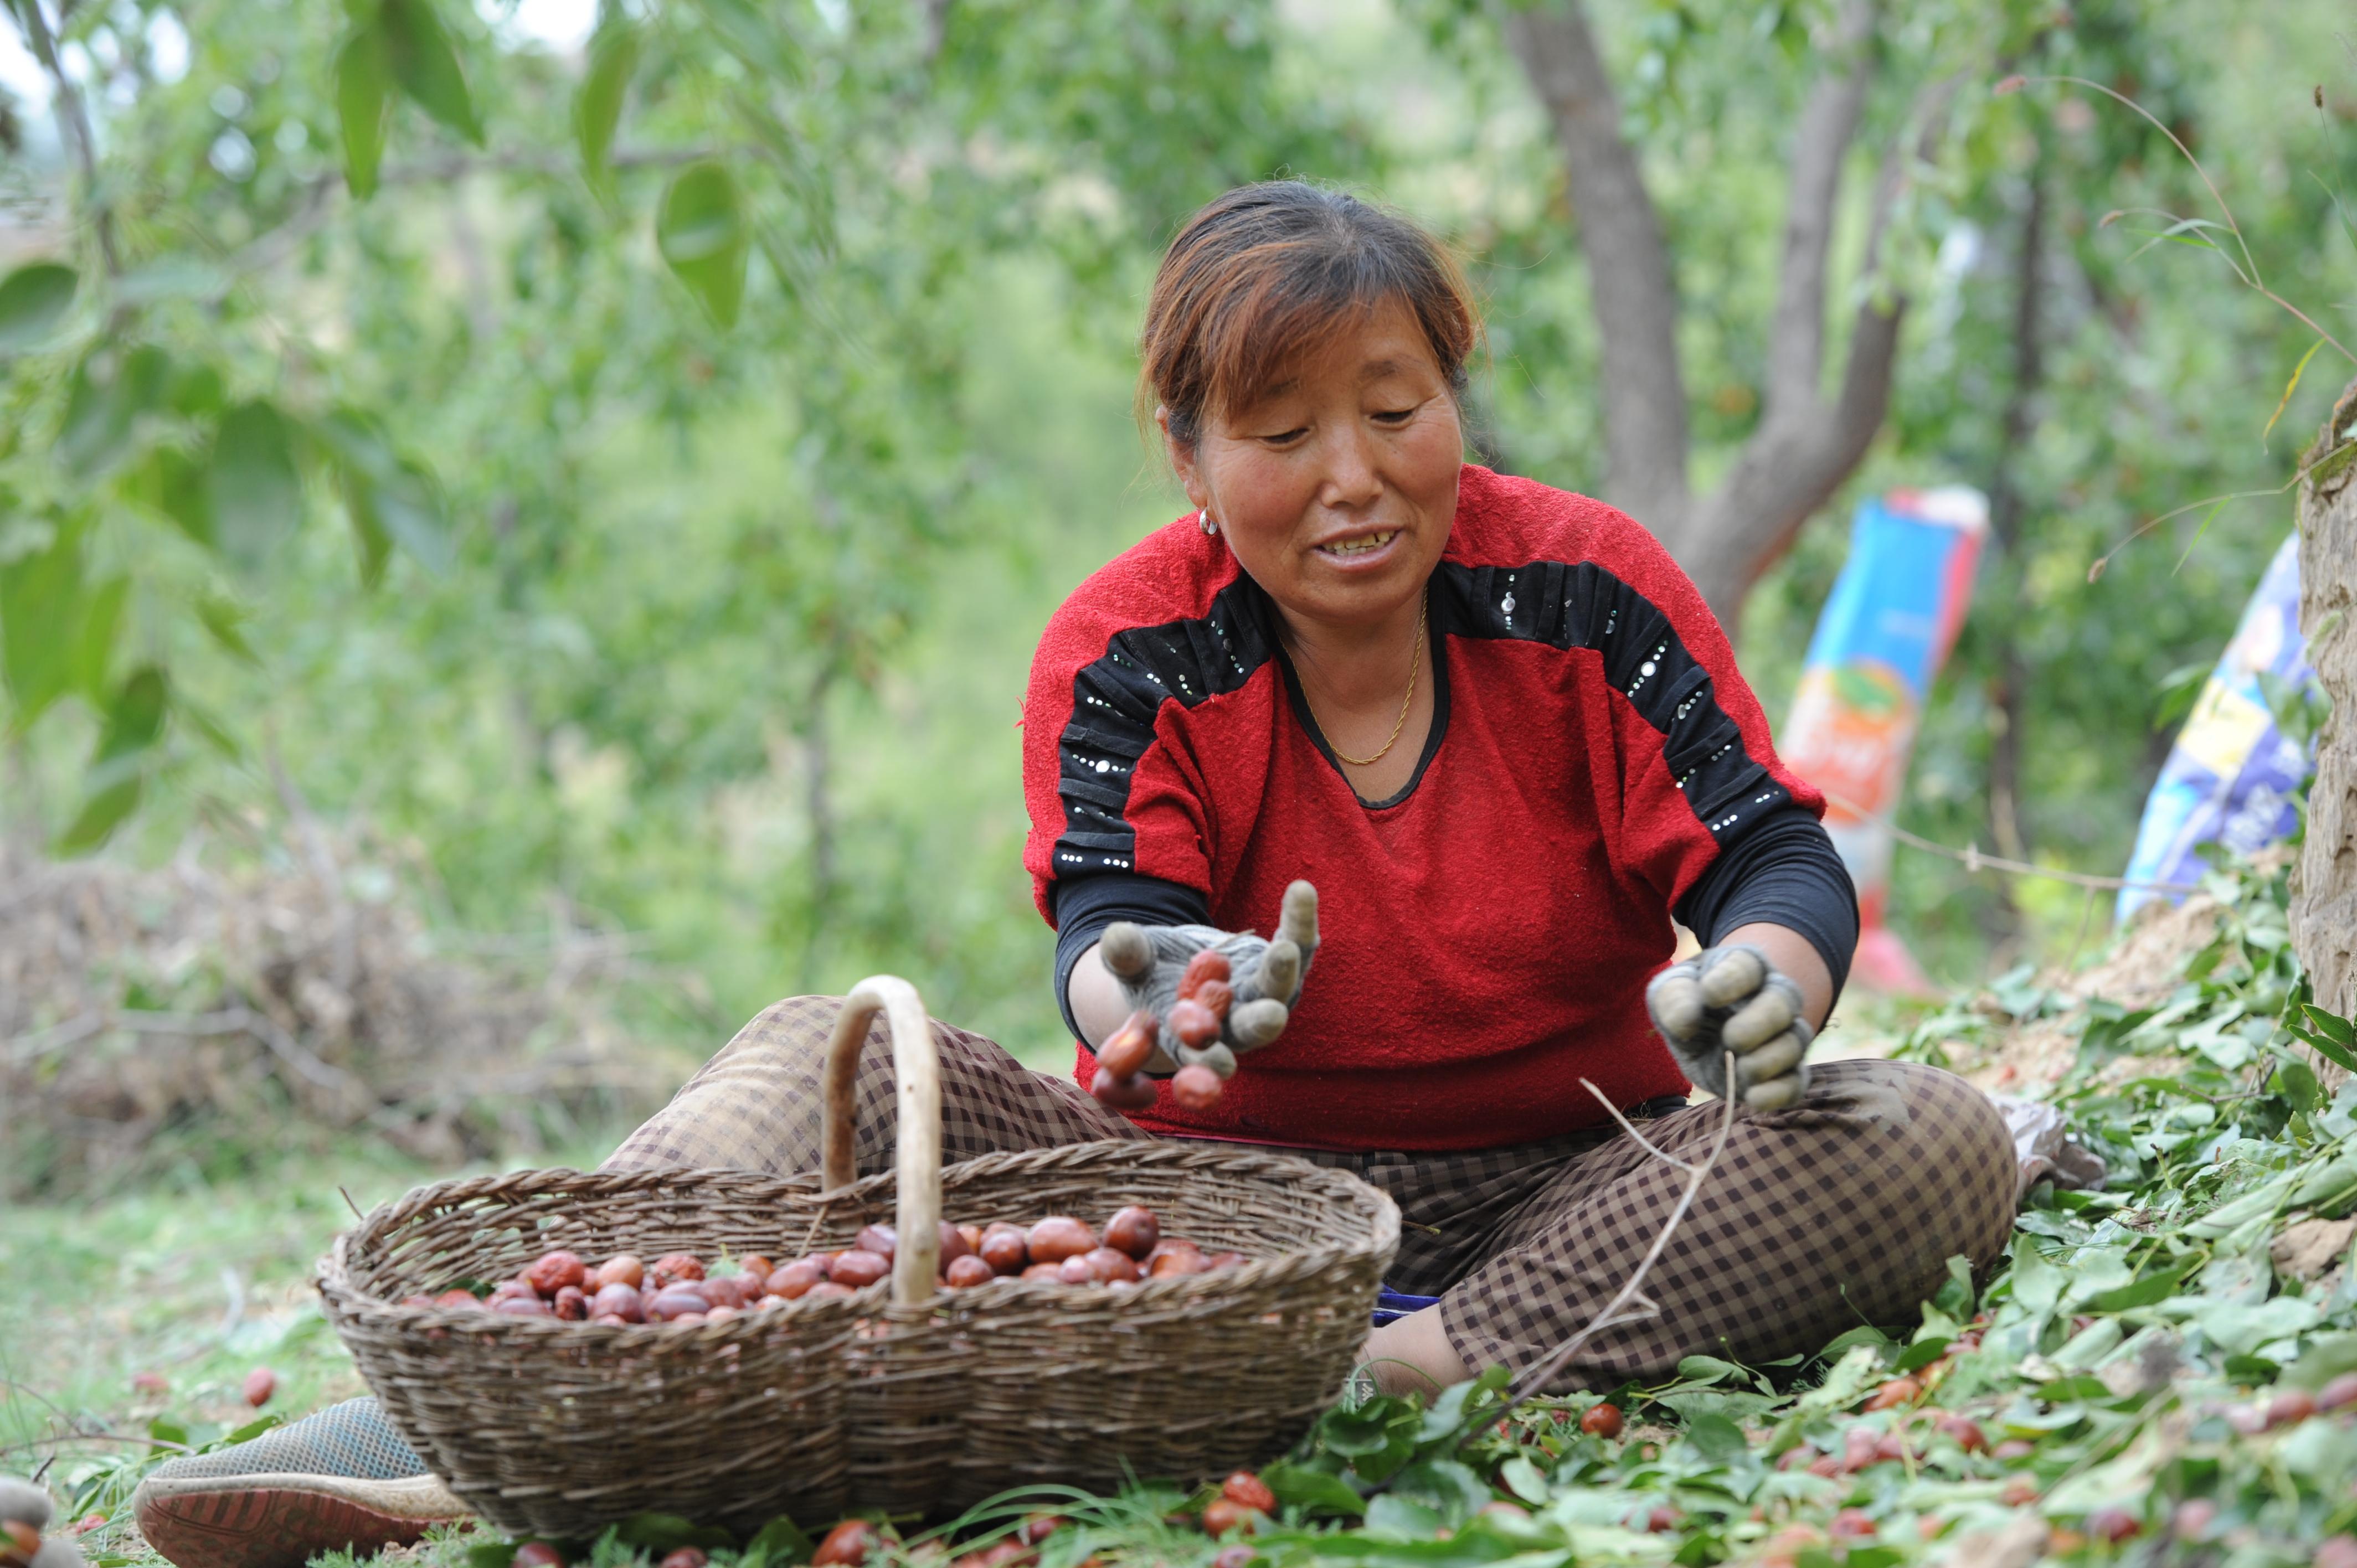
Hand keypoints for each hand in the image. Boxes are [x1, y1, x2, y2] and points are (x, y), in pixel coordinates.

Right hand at [1097, 880, 1318, 1076]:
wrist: (1182, 966)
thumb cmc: (1150, 974)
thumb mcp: (1135, 964)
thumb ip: (1127, 956)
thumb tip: (1117, 936)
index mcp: (1190, 1041)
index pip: (1199, 1060)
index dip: (1208, 1066)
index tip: (1221, 1066)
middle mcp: (1233, 1028)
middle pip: (1249, 1031)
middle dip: (1259, 1023)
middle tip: (1272, 1016)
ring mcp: (1261, 999)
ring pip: (1278, 990)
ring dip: (1283, 971)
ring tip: (1285, 948)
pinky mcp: (1281, 970)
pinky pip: (1298, 945)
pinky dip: (1298, 921)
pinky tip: (1301, 890)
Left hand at [1645, 943, 1812, 1110]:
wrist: (1700, 1036)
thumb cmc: (1687, 1004)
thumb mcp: (1668, 993)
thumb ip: (1674, 997)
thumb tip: (1686, 1021)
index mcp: (1744, 968)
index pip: (1748, 966)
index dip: (1732, 980)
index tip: (1709, 994)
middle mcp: (1773, 997)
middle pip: (1784, 1001)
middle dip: (1761, 1021)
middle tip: (1731, 1037)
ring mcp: (1784, 1035)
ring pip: (1796, 1041)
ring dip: (1770, 1059)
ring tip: (1741, 1069)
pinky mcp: (1784, 1072)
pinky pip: (1796, 1082)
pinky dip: (1778, 1092)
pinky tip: (1753, 1098)